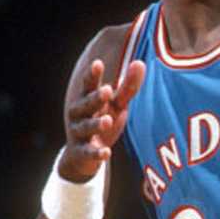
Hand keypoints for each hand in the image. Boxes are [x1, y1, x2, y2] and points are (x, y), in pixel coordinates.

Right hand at [60, 58, 145, 180]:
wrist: (82, 155)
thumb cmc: (102, 119)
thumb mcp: (116, 104)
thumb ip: (127, 87)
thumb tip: (140, 63)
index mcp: (86, 99)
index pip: (89, 85)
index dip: (92, 75)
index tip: (98, 63)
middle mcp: (78, 114)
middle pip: (85, 104)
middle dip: (95, 98)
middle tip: (106, 90)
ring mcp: (78, 134)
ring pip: (86, 127)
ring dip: (96, 124)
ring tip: (108, 120)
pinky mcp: (82, 152)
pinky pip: (88, 152)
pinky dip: (96, 153)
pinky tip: (106, 152)